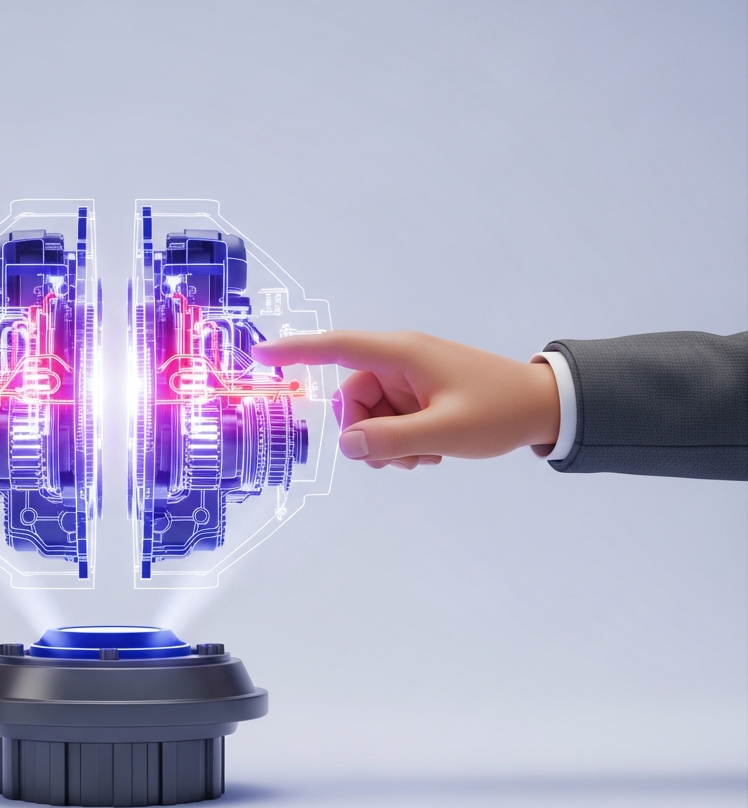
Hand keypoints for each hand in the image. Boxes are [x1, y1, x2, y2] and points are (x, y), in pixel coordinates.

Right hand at [252, 331, 559, 469]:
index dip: (296, 352)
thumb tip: (347, 445)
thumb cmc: (500, 411)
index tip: (261, 356)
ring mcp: (409, 380)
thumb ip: (391, 440)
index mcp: (402, 355)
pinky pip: (388, 420)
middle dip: (364, 432)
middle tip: (398, 457)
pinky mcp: (419, 396)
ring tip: (423, 458)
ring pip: (369, 415)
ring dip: (385, 443)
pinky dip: (399, 442)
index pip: (336, 348)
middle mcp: (400, 362)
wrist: (547, 408)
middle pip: (351, 397)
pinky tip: (429, 454)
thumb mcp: (444, 433)